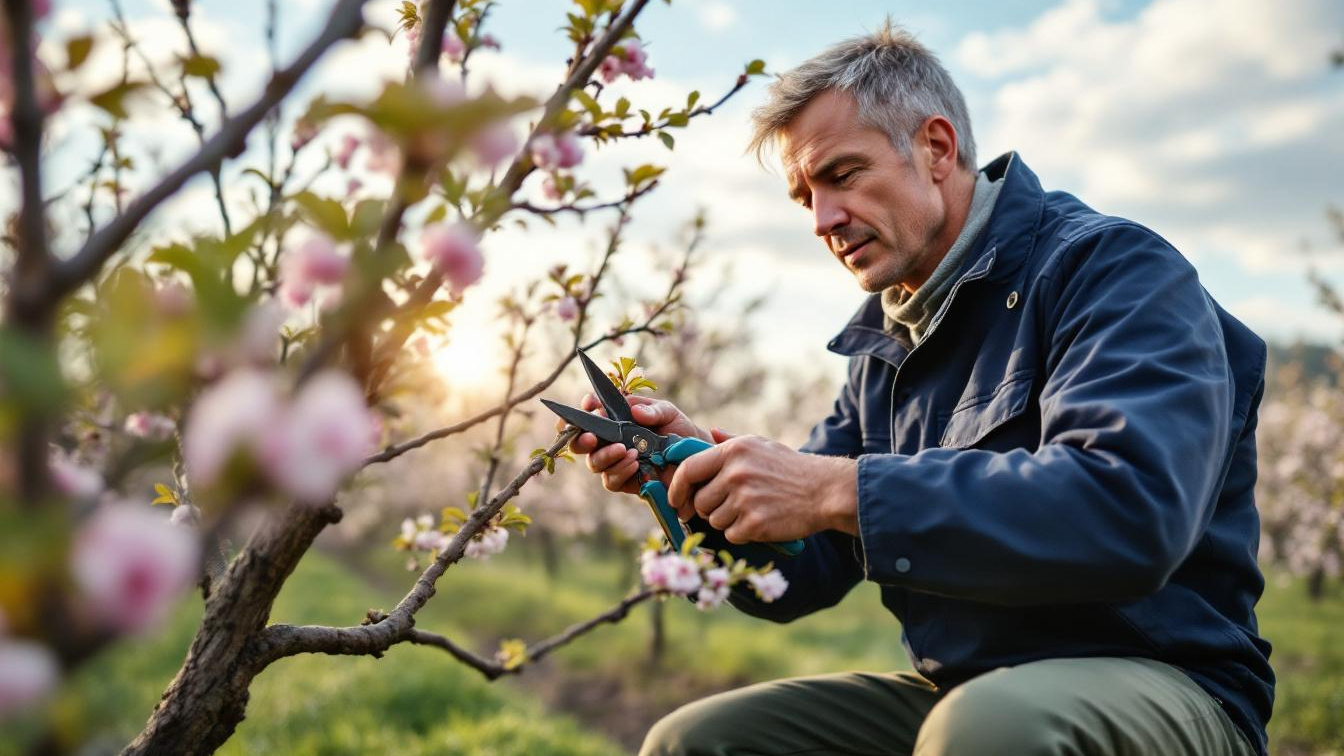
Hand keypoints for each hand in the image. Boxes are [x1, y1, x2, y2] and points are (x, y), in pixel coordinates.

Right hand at [558, 394, 710, 495]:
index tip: (590, 404)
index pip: (591, 413)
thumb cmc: (678, 430)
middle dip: (581, 439)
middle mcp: (610, 440)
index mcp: (616, 418)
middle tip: (591, 438)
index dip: (585, 408)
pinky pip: (611, 480)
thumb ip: (652, 410)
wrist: (695, 457)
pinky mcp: (624, 481)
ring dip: (606, 456)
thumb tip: (634, 411)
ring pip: (593, 463)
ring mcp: (615, 462)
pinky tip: (635, 464)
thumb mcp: (668, 413)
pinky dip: (620, 471)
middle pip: (581, 442)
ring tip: (627, 450)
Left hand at [666, 430, 859, 542]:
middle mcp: (735, 473)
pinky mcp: (754, 523)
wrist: (825, 490)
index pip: (689, 470)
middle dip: (709, 508)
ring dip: (727, 521)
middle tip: (730, 506)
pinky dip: (741, 533)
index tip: (676, 501)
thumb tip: (711, 432)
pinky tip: (760, 521)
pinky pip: (731, 534)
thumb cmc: (791, 468)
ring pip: (713, 520)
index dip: (676, 488)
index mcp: (733, 451)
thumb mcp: (761, 445)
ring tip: (751, 510)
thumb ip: (730, 442)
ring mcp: (744, 499)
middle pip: (699, 501)